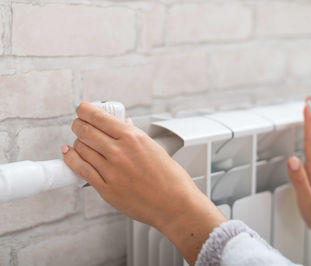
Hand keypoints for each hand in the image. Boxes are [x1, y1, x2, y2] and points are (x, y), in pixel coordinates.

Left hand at [62, 102, 225, 264]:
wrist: (175, 205)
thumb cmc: (171, 179)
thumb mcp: (155, 149)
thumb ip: (135, 136)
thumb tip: (124, 125)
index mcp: (133, 138)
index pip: (99, 117)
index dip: (85, 110)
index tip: (82, 109)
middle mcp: (119, 151)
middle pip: (85, 130)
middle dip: (78, 124)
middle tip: (78, 124)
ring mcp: (110, 170)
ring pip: (80, 148)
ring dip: (77, 142)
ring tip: (80, 142)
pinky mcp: (105, 188)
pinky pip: (80, 169)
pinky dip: (71, 159)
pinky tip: (70, 155)